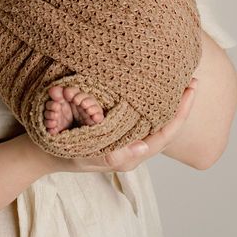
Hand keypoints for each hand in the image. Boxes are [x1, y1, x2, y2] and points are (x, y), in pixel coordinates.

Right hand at [49, 79, 198, 173]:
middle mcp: (133, 149)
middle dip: (182, 105)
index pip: (166, 134)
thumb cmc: (65, 152)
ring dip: (170, 103)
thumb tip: (143, 148)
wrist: (44, 152)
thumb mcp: (86, 154)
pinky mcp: (119, 131)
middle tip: (192, 80)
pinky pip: (144, 118)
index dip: (181, 112)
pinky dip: (154, 103)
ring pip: (157, 122)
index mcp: (130, 156)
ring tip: (180, 82)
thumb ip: (114, 154)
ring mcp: (127, 140)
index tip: (190, 90)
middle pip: (167, 127)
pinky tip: (155, 88)